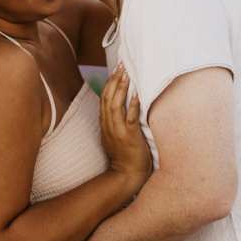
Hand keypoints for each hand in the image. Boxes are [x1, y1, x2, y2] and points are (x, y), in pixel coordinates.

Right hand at [99, 64, 150, 189]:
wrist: (127, 175)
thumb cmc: (125, 157)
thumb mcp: (113, 137)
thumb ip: (114, 123)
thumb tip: (120, 109)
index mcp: (104, 124)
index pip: (103, 99)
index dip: (109, 83)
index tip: (116, 70)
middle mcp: (108, 125)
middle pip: (107, 98)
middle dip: (114, 80)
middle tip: (122, 66)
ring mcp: (117, 130)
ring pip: (115, 104)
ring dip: (121, 88)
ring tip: (127, 74)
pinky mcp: (129, 136)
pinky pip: (130, 117)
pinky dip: (133, 104)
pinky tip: (137, 93)